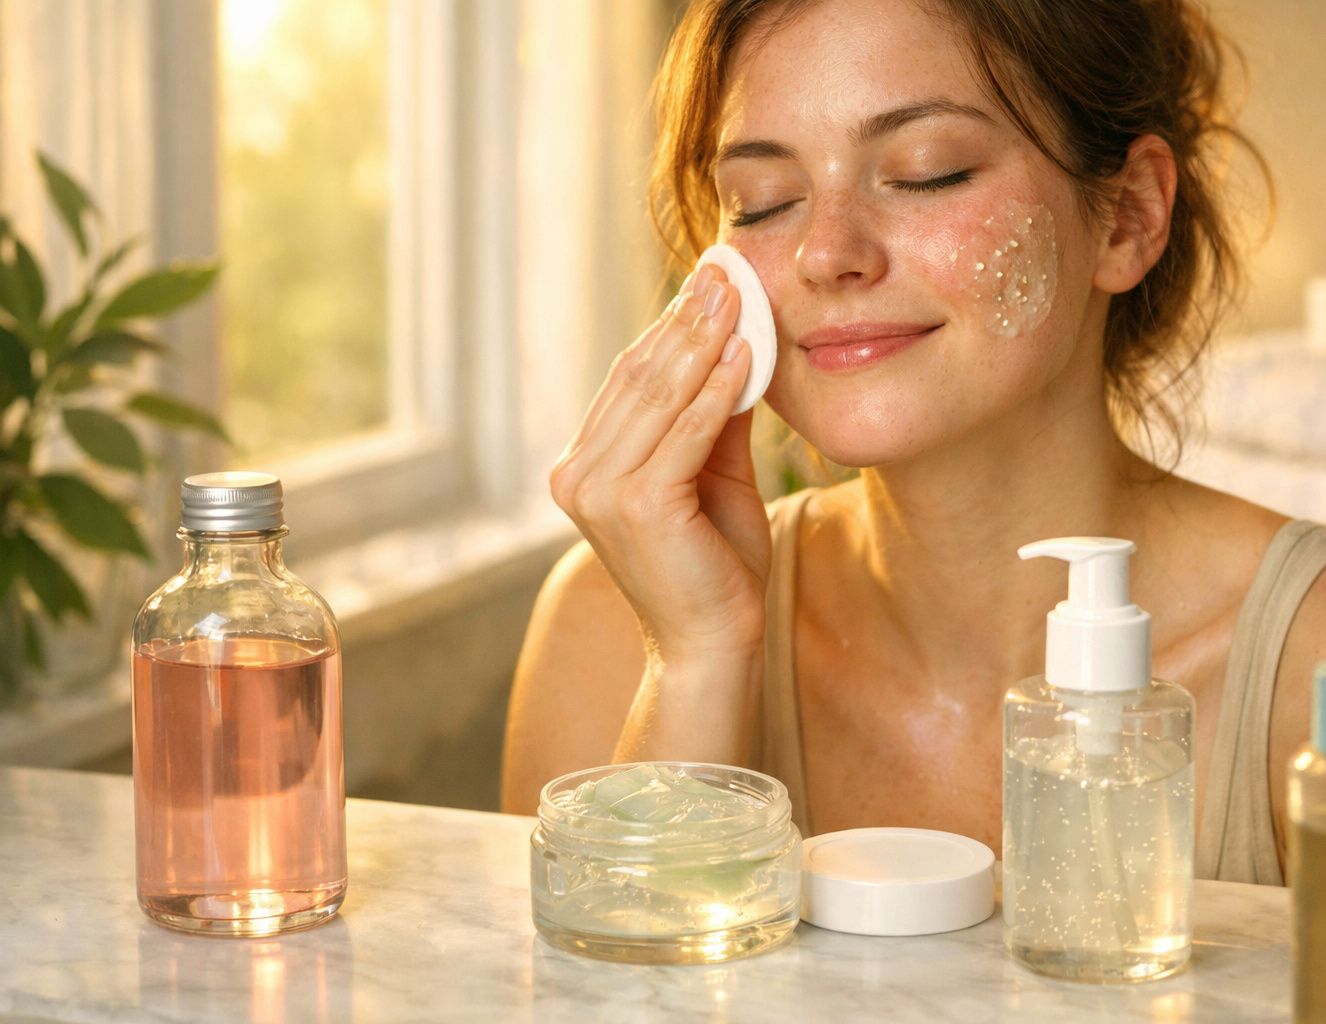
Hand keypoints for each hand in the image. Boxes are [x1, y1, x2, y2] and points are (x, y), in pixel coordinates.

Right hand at [550, 264, 769, 662]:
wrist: (714, 647)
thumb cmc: (716, 567)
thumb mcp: (714, 476)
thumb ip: (712, 418)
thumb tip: (736, 344)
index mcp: (584, 468)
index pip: (630, 381)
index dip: (671, 329)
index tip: (711, 283)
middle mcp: (577, 475)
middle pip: (640, 379)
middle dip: (688, 321)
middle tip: (727, 271)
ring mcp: (599, 492)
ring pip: (659, 397)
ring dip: (704, 341)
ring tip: (740, 295)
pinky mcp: (635, 507)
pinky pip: (684, 433)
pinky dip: (717, 390)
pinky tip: (747, 352)